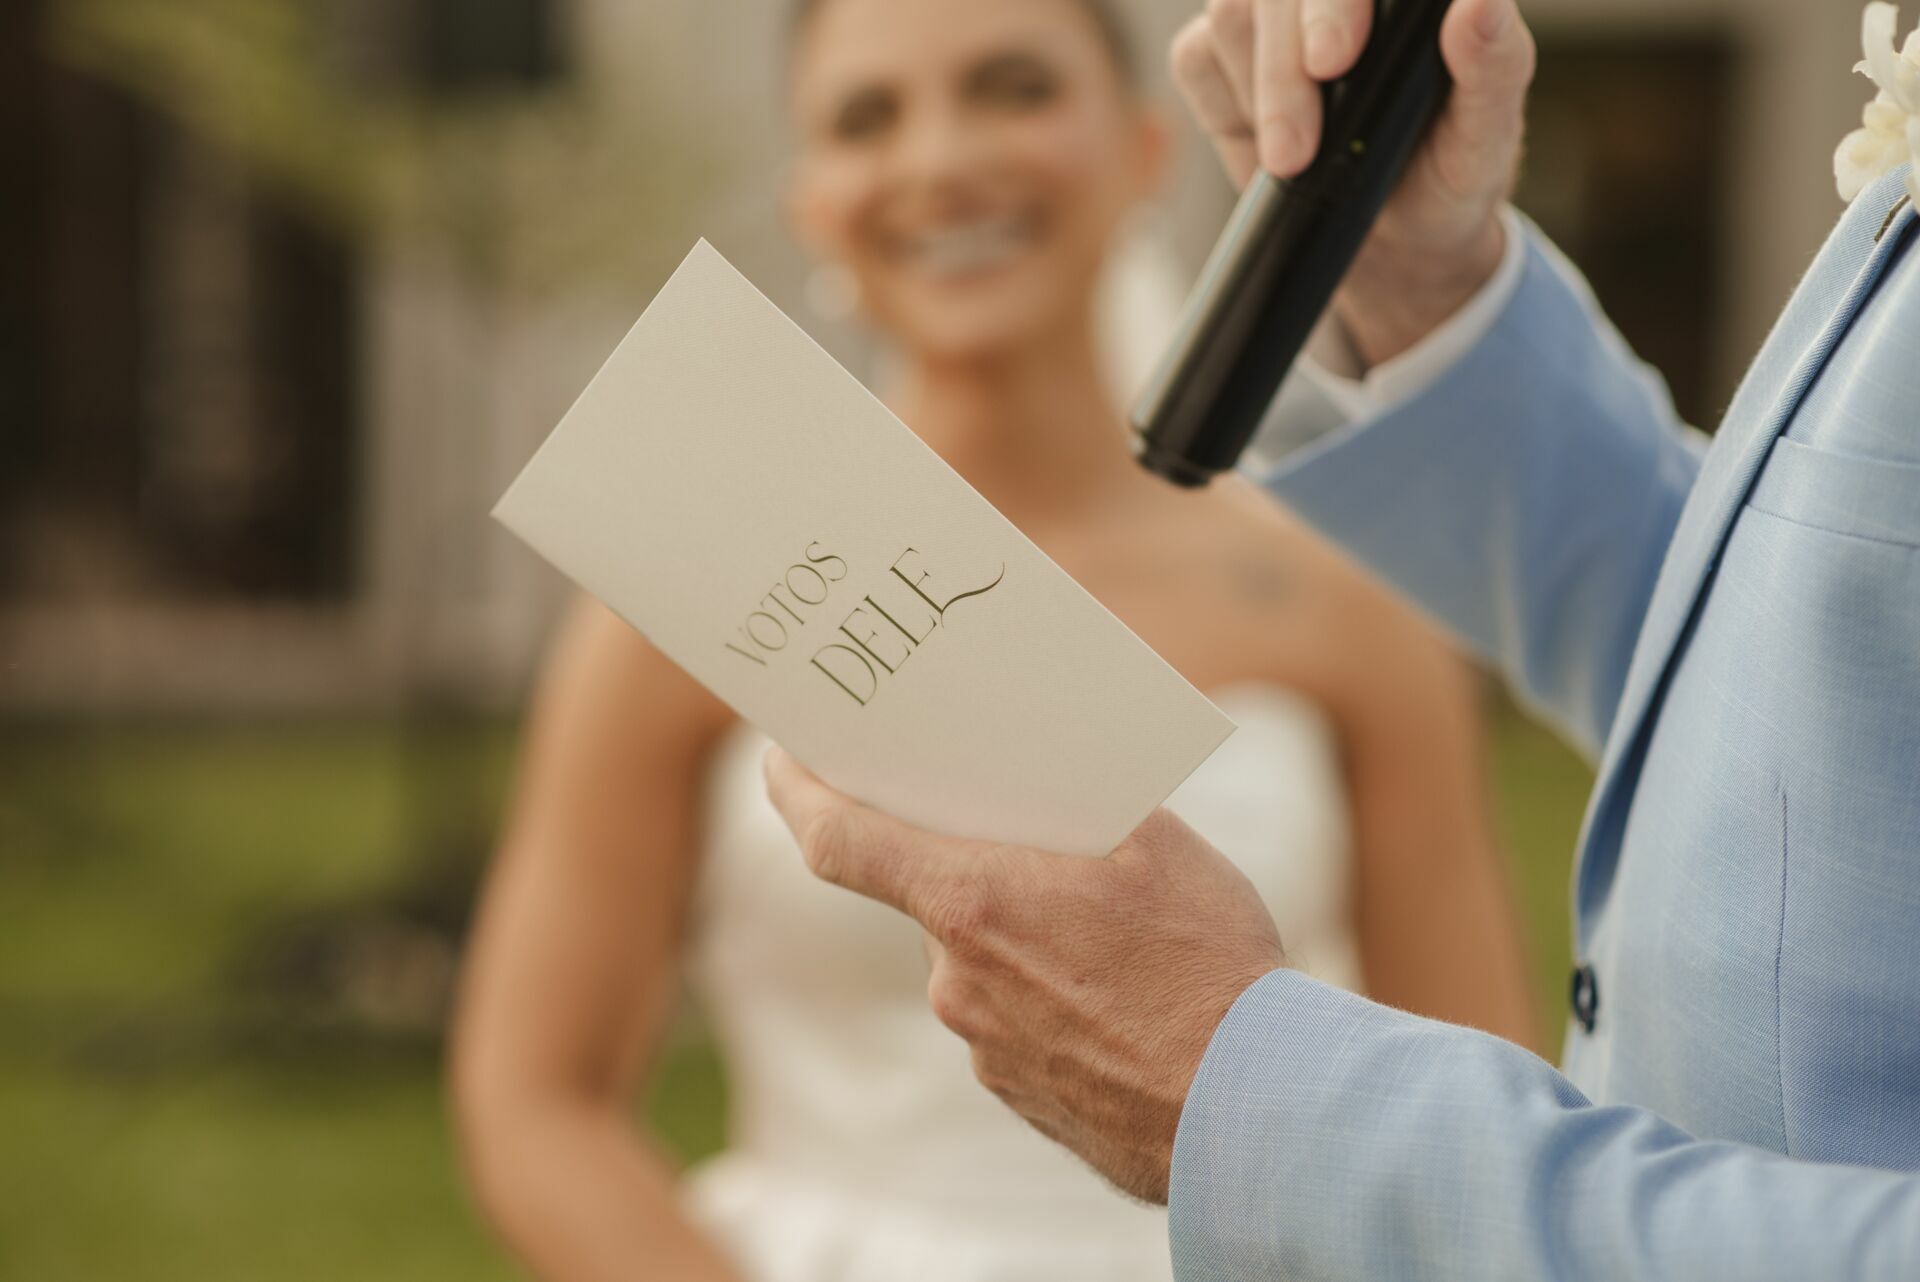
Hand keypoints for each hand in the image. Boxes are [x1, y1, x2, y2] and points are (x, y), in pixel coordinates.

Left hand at [764, 748, 1286, 1203]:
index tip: (781, 759)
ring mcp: (984, 1046)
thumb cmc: (1207, 967)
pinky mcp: (1018, 1094)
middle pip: (935, 896)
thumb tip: (1047, 793)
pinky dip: (1051, 996)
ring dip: (1027, 935)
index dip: (798, 792)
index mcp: (972, 902)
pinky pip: (1016, 1019)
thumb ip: (1079, 807)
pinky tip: (1120, 993)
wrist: (1254, 1111)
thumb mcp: (1157, 845)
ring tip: (1117, 933)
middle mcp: (957, 979)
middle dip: (979, 866)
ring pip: (984, 960)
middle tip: (1046, 842)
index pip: (839, 841)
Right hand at [1170, 0, 1535, 364]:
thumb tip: (1481, 2)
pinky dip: (1225, 104)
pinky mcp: (1223, 55)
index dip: (1332, 4)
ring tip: (1294, 162)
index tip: (1336, 62)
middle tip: (1298, 152)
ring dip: (1258, 94)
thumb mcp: (1487, 135)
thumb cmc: (1448, 175)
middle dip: (1282, 67)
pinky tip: (1264, 142)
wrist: (1394, 243)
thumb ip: (1493, 65)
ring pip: (1230, 13)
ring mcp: (1275, 18)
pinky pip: (1195, 56)